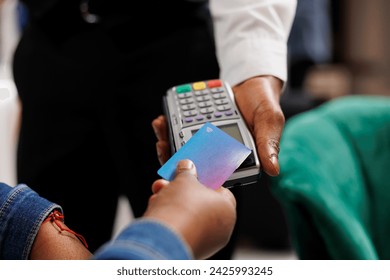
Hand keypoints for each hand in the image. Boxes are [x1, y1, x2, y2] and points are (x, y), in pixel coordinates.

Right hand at [144, 159, 236, 259]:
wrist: (163, 239)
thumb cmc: (182, 210)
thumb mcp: (184, 180)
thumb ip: (187, 172)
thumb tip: (187, 166)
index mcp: (228, 211)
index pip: (220, 191)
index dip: (204, 180)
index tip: (192, 175)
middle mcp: (221, 230)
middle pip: (201, 203)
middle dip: (181, 191)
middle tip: (171, 182)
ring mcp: (205, 243)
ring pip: (188, 217)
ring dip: (171, 204)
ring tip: (159, 195)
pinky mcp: (189, 250)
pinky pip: (180, 229)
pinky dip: (170, 220)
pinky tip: (157, 211)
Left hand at [151, 75, 283, 175]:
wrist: (251, 83)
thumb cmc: (262, 103)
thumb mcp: (269, 121)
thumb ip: (268, 143)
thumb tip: (273, 169)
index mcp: (236, 157)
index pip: (215, 171)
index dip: (197, 175)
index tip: (182, 168)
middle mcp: (219, 150)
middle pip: (194, 161)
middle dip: (175, 157)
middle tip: (162, 147)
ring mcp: (207, 138)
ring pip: (184, 146)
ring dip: (168, 139)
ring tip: (161, 128)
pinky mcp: (199, 125)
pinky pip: (182, 128)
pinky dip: (171, 125)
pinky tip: (163, 120)